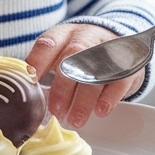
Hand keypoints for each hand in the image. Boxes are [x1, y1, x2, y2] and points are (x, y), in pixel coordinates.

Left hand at [26, 23, 146, 129]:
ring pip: (96, 72)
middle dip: (63, 86)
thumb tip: (26, 97)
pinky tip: (100, 111)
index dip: (38, 63)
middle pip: (73, 57)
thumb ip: (45, 70)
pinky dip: (109, 97)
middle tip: (56, 110)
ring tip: (76, 119)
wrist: (119, 45)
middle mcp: (85, 38)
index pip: (48, 44)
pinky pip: (119, 79)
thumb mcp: (61, 54)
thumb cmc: (81, 55)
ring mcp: (108, 50)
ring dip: (84, 99)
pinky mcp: (127, 65)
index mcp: (63, 35)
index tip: (31, 83)